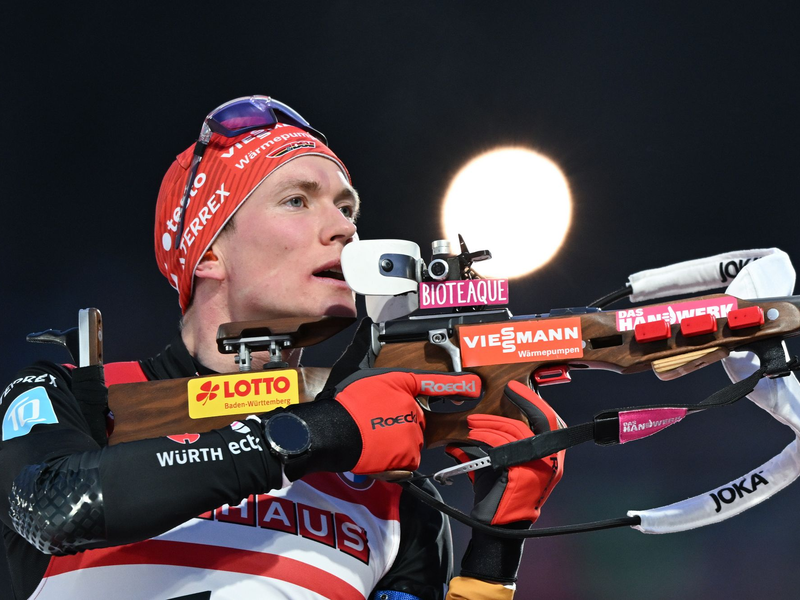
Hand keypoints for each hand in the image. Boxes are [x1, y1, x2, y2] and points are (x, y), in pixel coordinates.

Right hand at [280, 369, 481, 478]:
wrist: (333, 432)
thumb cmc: (345, 404)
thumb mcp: (364, 377)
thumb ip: (385, 372)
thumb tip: (386, 355)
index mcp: (403, 386)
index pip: (434, 383)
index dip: (456, 384)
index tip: (475, 386)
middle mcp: (413, 409)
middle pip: (415, 418)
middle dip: (399, 422)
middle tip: (373, 424)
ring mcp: (412, 433)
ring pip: (410, 439)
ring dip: (396, 442)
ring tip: (371, 439)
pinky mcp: (409, 456)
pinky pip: (406, 459)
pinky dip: (395, 461)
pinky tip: (376, 453)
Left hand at [446, 380, 564, 583]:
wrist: (497, 527)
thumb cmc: (500, 495)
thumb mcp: (503, 464)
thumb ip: (497, 444)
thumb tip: (476, 427)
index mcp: (551, 457)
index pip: (549, 420)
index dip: (533, 401)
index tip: (515, 389)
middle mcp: (551, 461)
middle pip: (536, 420)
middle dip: (516, 404)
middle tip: (499, 397)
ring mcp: (538, 467)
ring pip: (513, 431)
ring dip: (488, 424)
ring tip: (472, 425)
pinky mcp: (520, 473)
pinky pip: (500, 446)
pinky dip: (483, 438)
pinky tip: (470, 439)